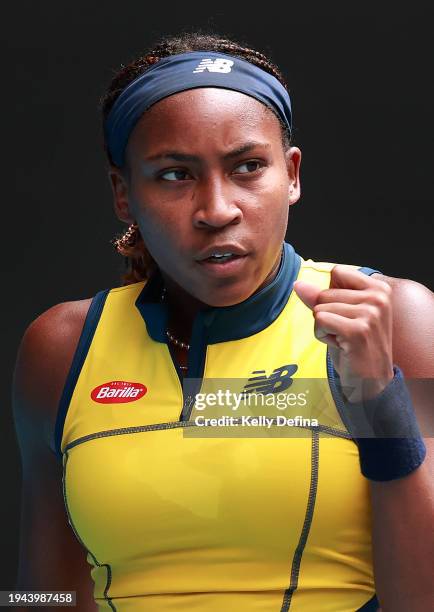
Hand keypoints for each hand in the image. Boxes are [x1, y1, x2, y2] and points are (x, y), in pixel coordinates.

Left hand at [293, 265, 394, 401]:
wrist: (371, 380)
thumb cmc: (354, 345)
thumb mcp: (339, 315)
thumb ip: (320, 297)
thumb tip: (298, 284)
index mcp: (379, 288)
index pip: (337, 272)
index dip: (331, 295)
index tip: (346, 314)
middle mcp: (378, 298)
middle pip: (325, 292)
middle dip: (326, 315)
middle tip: (345, 332)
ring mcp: (370, 314)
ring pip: (319, 308)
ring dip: (324, 328)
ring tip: (343, 340)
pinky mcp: (358, 330)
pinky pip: (320, 321)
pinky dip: (322, 336)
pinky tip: (340, 345)